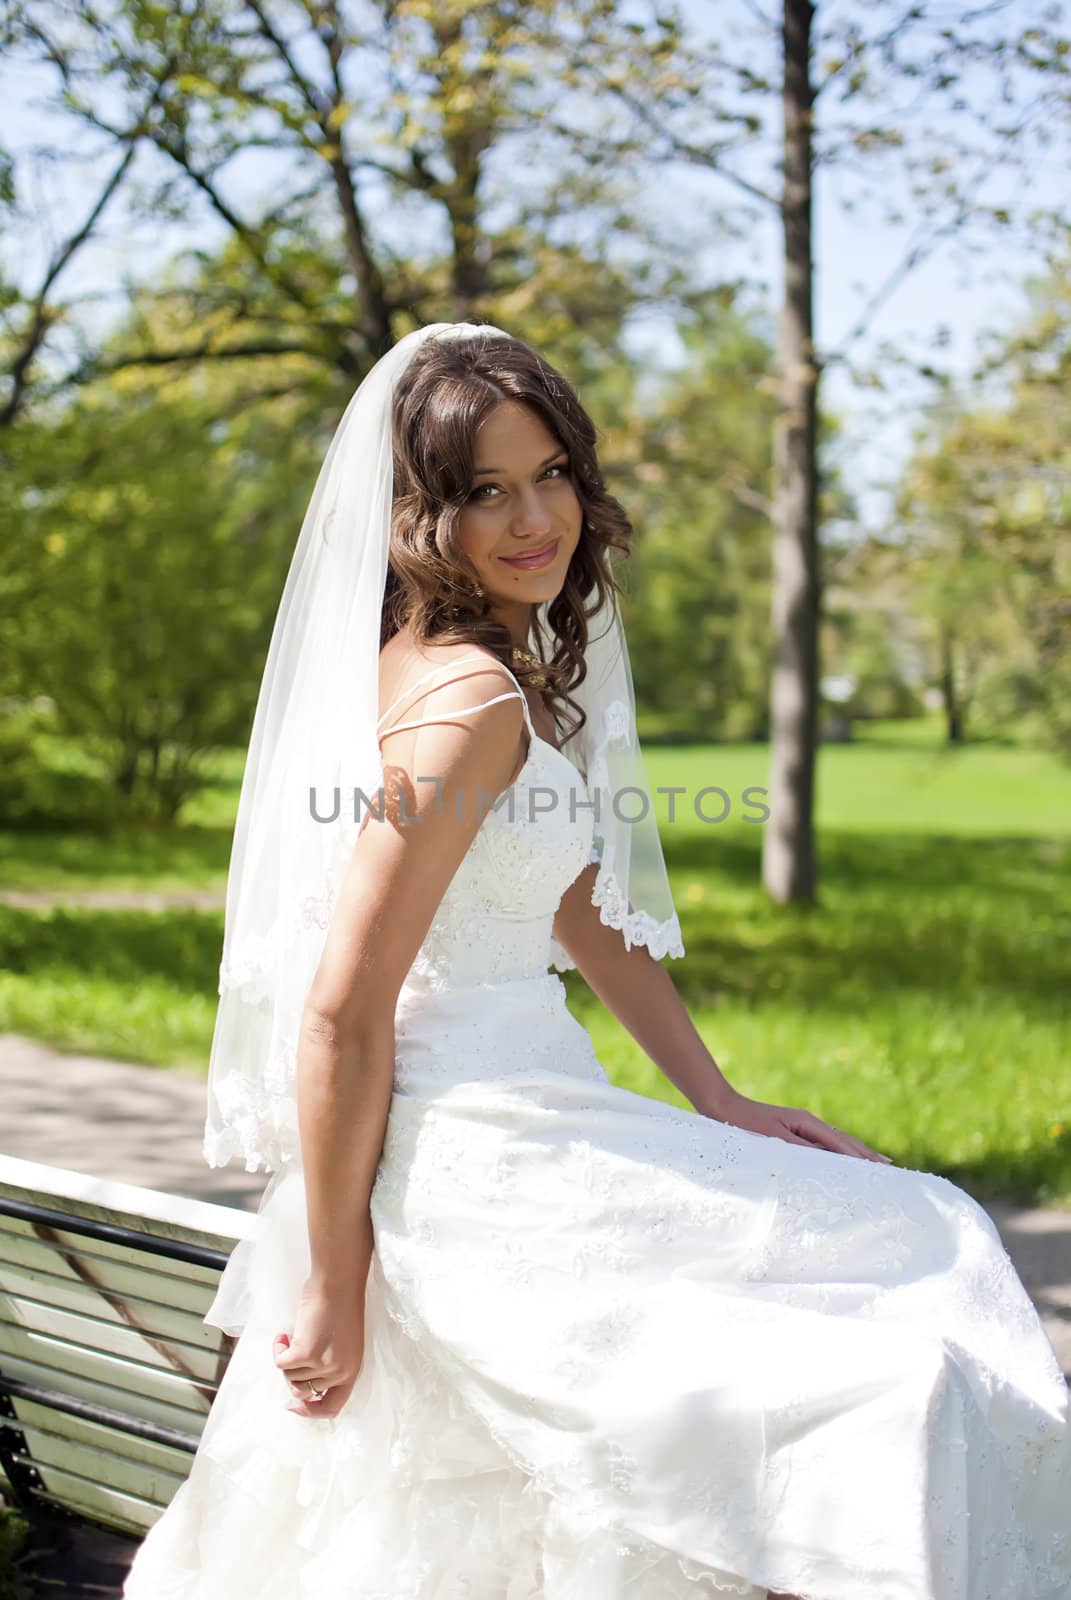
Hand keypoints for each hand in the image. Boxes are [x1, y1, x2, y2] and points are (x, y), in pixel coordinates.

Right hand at [272, 1276, 366, 1418]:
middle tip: (291, 1352)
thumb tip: (301, 1388)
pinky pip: (280, 1363)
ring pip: (290, 1376)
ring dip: (286, 1356)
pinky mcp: (306, 1354)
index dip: (310, 1411)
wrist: (338, 1282)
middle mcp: (340, 1372)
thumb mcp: (343, 1344)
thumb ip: (330, 1365)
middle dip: (292, 1373)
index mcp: (352, 1371)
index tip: (292, 1405)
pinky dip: (277, 1348)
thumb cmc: (339, 1306)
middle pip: (303, 1391)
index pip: (332, 1407)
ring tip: (293, 1334)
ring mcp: (323, 1365)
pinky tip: (285, 1334)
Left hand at [700, 1087, 892, 1164]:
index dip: (861, 1158)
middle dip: (867, 1154)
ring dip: (857, 1152)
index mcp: (807, 1123)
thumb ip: (801, 1151)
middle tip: (890, 1168)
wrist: (722, 1107)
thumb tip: (828, 1160)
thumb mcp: (774, 1141)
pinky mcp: (794, 1131)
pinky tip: (843, 1158)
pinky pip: (824, 1143)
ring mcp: (802, 1126)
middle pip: (845, 1140)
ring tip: (877, 1162)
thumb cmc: (745, 1127)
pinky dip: (839, 1151)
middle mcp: (809, 1123)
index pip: (841, 1144)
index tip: (881, 1169)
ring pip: (837, 1141)